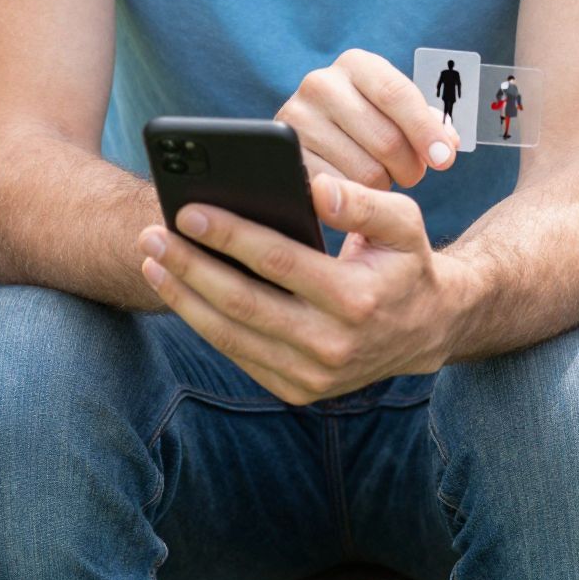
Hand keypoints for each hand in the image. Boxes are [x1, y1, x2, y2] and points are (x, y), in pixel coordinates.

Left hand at [138, 172, 460, 402]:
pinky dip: (202, 322)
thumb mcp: (403, 222)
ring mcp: (311, 375)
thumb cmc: (405, 262)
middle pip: (241, 303)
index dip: (229, 235)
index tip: (189, 210)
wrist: (426, 329)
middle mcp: (332, 345)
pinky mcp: (296, 390)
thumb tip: (315, 189)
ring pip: (230, 335)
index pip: (278, 263)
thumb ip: (362, 201)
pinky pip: (238, 354)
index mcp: (356, 299)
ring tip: (152, 259)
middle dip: (190, 265)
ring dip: (183, 295)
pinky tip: (180, 290)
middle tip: (152, 233)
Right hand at [276, 49, 457, 189]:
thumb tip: (449, 143)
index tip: (445, 159)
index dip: (426, 130)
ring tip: (379, 177)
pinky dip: (357, 198)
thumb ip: (428, 123)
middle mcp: (321, 84)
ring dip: (383, 185)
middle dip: (410, 167)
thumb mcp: (395, 111)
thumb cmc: (365, 123)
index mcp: (356, 64)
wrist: (312, 138)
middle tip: (410, 174)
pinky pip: (339, 191)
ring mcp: (298, 119)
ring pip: (366, 171)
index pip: (398, 94)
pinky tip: (356, 189)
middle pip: (387, 140)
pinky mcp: (287, 157)